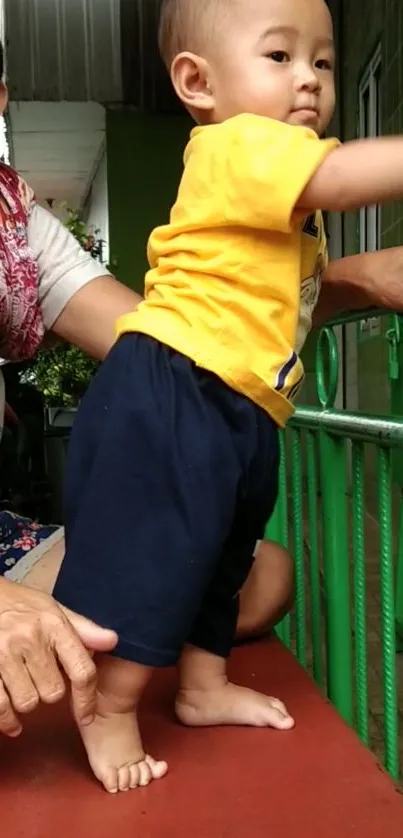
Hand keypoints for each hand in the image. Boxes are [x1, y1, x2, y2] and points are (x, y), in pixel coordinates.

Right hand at [0, 577, 116, 736]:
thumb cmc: (20, 604)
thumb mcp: (53, 608)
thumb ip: (83, 629)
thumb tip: (113, 641)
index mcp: (54, 625)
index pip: (81, 670)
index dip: (87, 699)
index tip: (87, 716)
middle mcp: (31, 639)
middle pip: (53, 692)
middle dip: (50, 692)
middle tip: (42, 677)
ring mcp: (5, 654)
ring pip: (28, 702)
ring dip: (28, 701)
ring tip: (24, 684)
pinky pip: (0, 707)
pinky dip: (7, 720)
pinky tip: (12, 722)